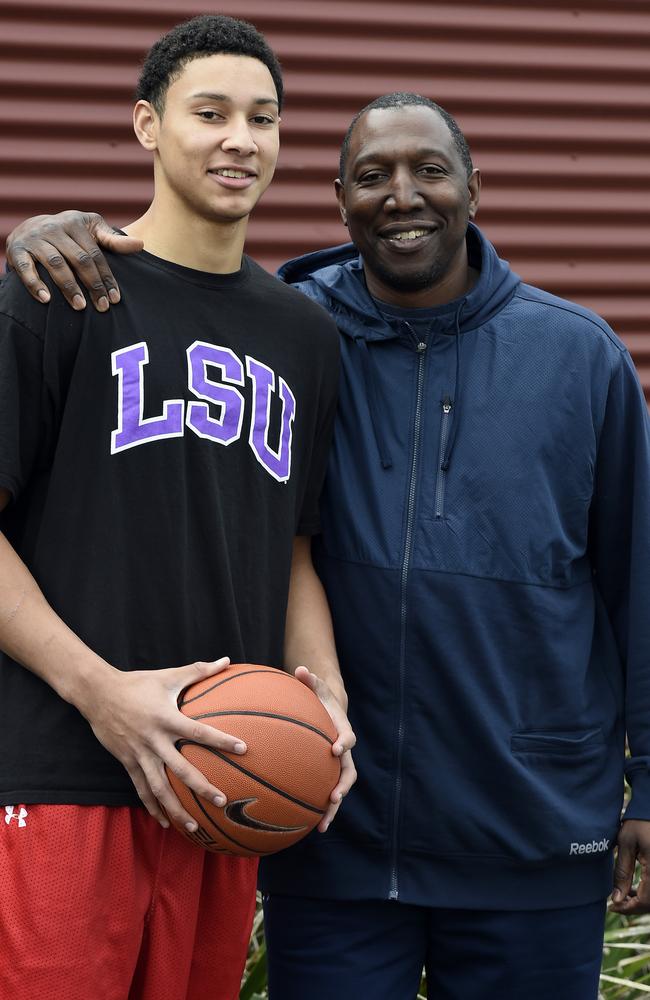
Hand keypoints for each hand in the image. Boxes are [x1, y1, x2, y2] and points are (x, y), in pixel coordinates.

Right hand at [5, 210, 141, 310]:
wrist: (29, 228)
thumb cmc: (69, 234)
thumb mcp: (91, 231)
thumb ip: (113, 240)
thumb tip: (140, 245)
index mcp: (75, 223)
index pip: (95, 254)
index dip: (106, 277)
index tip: (115, 298)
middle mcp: (54, 228)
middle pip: (79, 260)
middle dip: (92, 285)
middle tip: (102, 307)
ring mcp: (35, 239)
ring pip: (55, 264)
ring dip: (69, 287)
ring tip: (80, 307)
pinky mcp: (17, 250)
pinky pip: (26, 269)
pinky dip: (35, 284)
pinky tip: (47, 299)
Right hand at [78, 657, 246, 832]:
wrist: (98, 694)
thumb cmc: (138, 683)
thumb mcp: (168, 676)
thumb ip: (199, 670)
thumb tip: (226, 660)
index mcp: (166, 718)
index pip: (198, 732)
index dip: (221, 740)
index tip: (243, 749)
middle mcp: (154, 740)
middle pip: (180, 768)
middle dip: (201, 787)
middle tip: (221, 801)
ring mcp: (139, 754)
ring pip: (159, 788)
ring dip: (176, 808)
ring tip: (194, 827)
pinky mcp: (128, 763)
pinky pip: (141, 789)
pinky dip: (153, 808)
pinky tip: (165, 823)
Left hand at [294, 665, 356, 831]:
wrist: (329, 713)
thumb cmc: (320, 700)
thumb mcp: (317, 688)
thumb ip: (310, 680)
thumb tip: (300, 668)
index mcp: (342, 731)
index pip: (347, 738)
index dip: (344, 743)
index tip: (336, 749)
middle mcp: (343, 752)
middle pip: (349, 772)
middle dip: (342, 786)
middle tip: (333, 797)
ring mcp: (337, 766)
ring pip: (340, 790)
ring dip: (333, 809)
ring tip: (322, 826)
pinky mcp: (327, 776)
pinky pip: (325, 795)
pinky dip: (320, 812)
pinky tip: (308, 827)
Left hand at [610, 819, 649, 913]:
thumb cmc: (639, 823)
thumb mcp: (626, 844)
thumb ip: (622, 872)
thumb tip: (616, 899)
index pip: (645, 901)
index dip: (628, 908)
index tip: (612, 906)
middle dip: (634, 906)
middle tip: (615, 903)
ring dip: (641, 900)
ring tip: (622, 895)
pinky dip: (647, 893)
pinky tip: (633, 889)